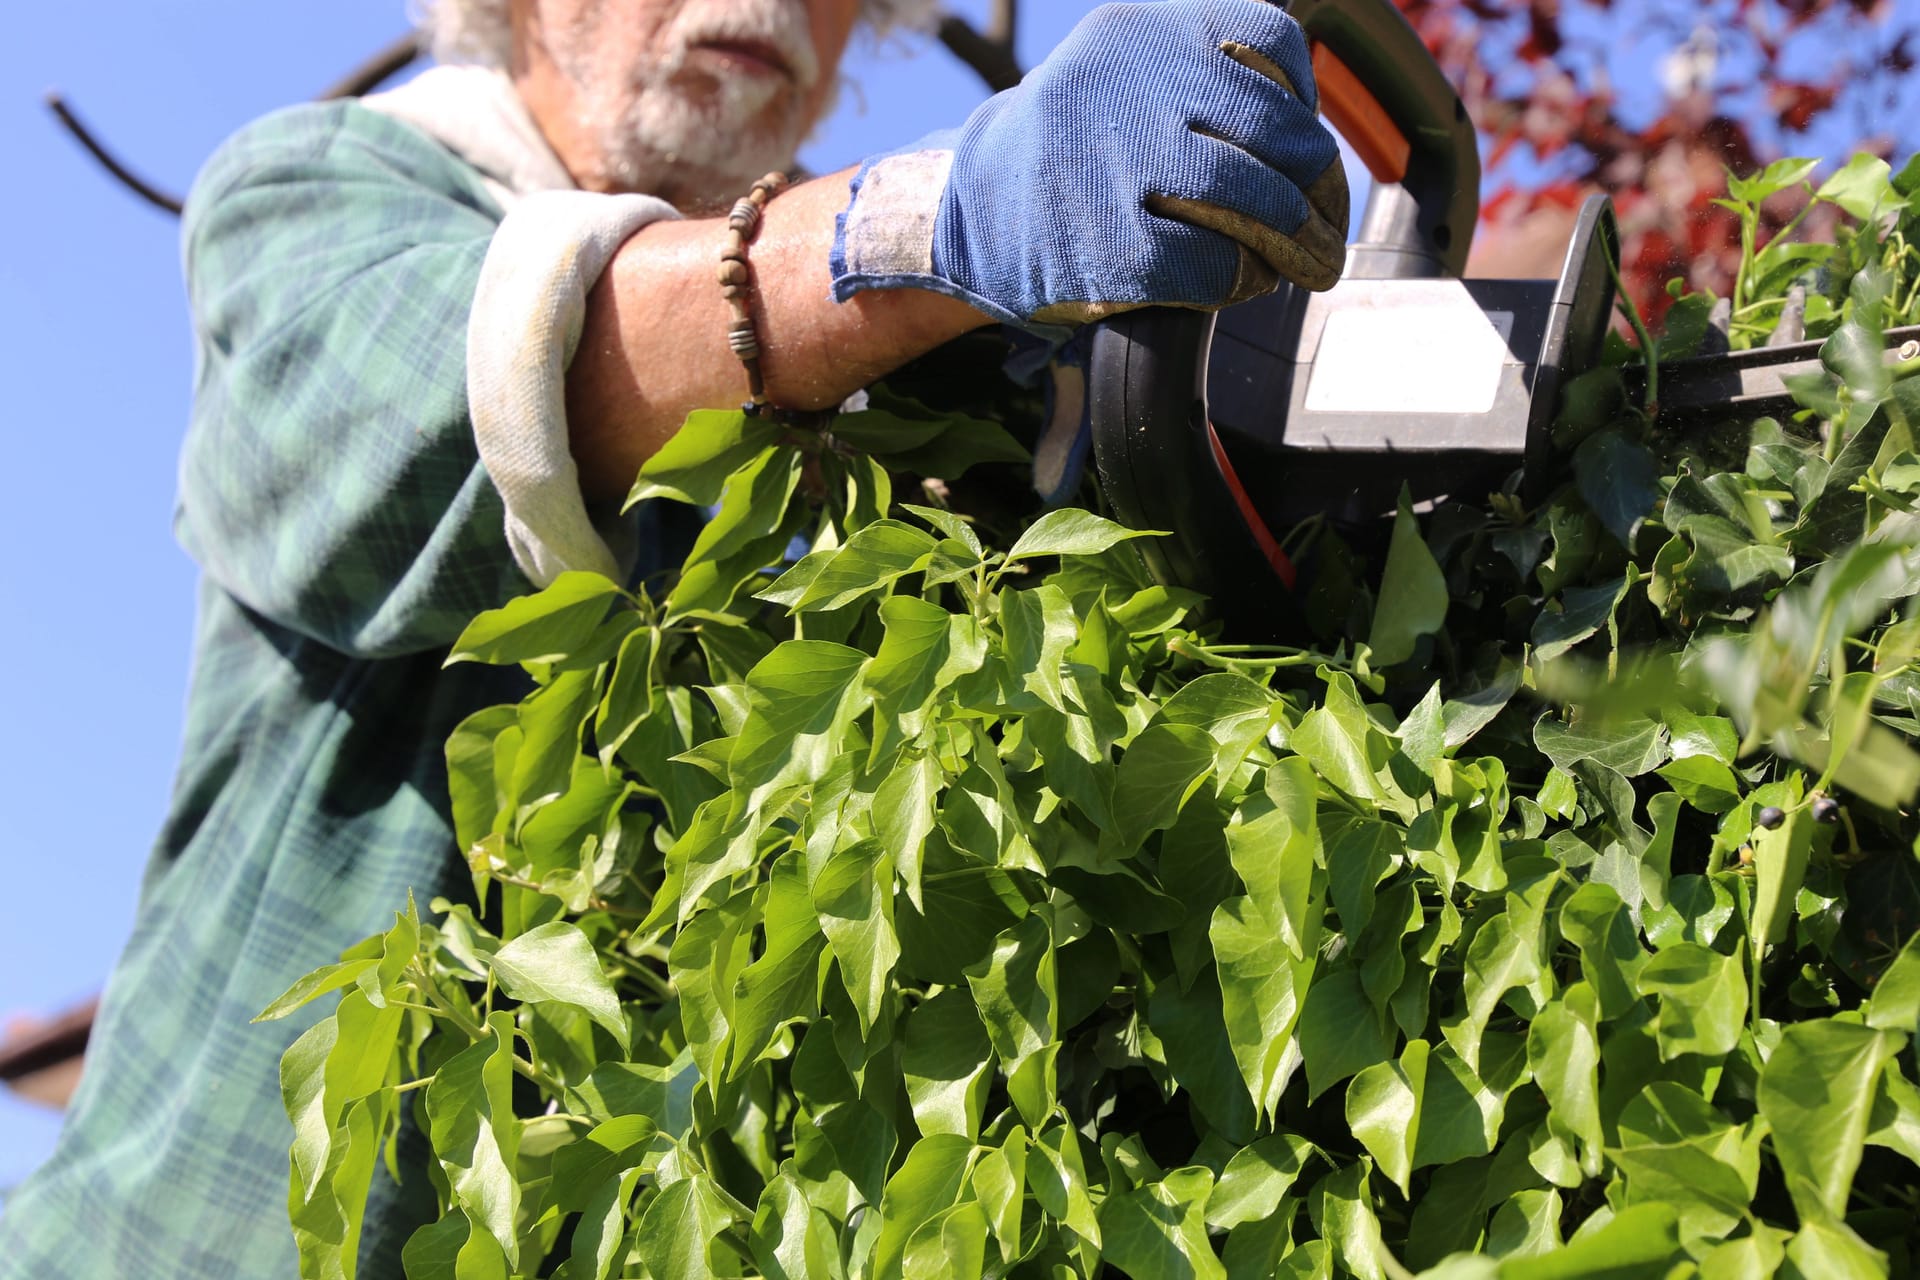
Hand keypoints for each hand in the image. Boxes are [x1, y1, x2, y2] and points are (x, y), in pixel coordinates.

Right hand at [830, 0, 1348, 332]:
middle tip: (1323, 220)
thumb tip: (1312, 136)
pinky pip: (1212, 262)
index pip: (1269, 39)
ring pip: (1252, 195)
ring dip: (1291, 237)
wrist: (967, 213)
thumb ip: (1201, 80)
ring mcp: (1112, 166)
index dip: (1302, 98)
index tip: (1298, 143)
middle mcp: (1124, 86)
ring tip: (1298, 257)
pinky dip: (1242, 277)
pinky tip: (1241, 280)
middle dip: (1314, 183)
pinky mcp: (1105, 247)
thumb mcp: (1120, 79)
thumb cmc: (1068, 153)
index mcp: (1135, 34)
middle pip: (1274, 127)